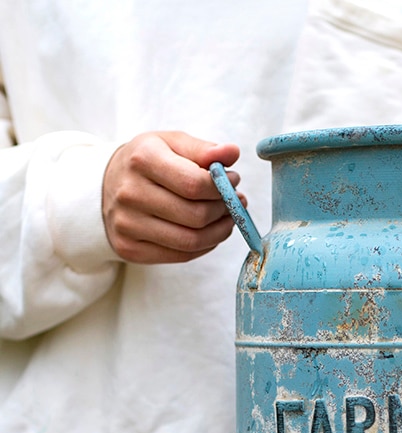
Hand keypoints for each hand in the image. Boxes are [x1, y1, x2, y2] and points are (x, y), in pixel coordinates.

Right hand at [102, 131, 243, 263]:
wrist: (103, 185)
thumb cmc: (147, 163)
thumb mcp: (171, 144)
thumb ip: (204, 149)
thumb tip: (233, 153)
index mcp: (142, 159)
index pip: (196, 184)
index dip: (223, 187)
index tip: (233, 182)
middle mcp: (130, 193)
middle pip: (196, 215)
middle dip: (225, 210)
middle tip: (234, 202)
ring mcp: (127, 224)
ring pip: (191, 240)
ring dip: (220, 232)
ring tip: (228, 218)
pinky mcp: (129, 249)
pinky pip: (181, 255)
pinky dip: (205, 246)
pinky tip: (210, 232)